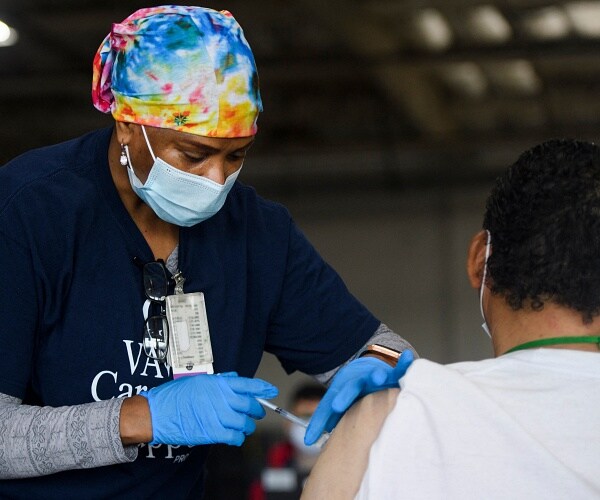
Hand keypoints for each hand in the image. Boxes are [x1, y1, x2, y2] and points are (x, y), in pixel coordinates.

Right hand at [141, 372, 277, 445]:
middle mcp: (221, 398)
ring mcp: (218, 416)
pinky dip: (238, 438)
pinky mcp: (213, 433)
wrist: (158, 413)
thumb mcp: (198, 380)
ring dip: (248, 426)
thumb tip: (234, 378)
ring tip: (245, 426)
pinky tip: (235, 436)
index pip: (248, 384)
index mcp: (218, 384)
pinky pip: (235, 437)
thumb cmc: (175, 396)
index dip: (262, 388)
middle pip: (250, 405)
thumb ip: (219, 380)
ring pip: (245, 423)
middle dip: (257, 410)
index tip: (271, 391)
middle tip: (257, 413)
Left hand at [304, 350, 413, 444]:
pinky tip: (408, 356)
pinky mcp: (394, 372)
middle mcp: (361, 382)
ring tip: (378, 377)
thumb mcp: (337, 400)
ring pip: (377, 376)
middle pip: (353, 387)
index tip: (333, 408)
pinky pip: (400, 367)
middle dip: (348, 393)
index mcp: (346, 389)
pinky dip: (404, 362)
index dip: (335, 404)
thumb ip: (323, 419)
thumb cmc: (354, 390)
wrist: (368, 364)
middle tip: (342, 401)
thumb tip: (306, 440)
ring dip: (377, 375)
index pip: (337, 398)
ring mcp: (378, 376)